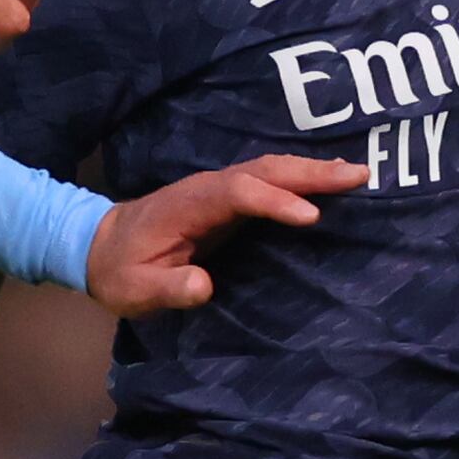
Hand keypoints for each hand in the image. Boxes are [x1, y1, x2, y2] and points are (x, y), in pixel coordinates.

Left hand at [82, 151, 363, 316]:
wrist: (99, 245)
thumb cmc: (119, 271)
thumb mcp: (135, 289)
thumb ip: (167, 288)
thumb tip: (203, 286)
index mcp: (189, 205)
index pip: (239, 194)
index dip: (275, 202)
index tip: (311, 217)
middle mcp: (209, 187)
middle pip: (265, 170)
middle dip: (311, 174)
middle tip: (359, 176)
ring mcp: (220, 188)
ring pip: (271, 169)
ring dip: (313, 170)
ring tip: (358, 175)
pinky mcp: (228, 197)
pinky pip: (270, 180)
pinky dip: (302, 177)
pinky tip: (330, 182)